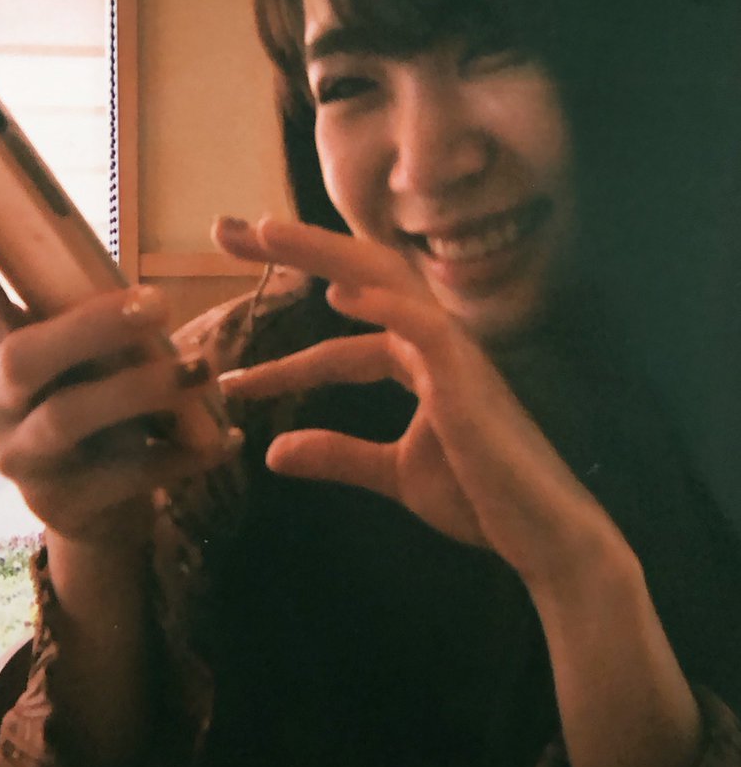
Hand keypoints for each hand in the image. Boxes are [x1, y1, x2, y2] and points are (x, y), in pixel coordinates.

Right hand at [0, 169, 237, 544]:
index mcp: (0, 349)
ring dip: (144, 388)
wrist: (104, 515)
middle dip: (90, 326)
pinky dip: (182, 454)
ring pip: (73, 416)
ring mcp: (24, 458)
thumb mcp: (88, 364)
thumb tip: (132, 262)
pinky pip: (128, 474)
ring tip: (202, 372)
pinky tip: (225, 441)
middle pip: (23, 354)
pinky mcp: (66, 503)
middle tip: (156, 304)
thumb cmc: (103, 415)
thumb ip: (91, 318)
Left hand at [214, 216, 613, 587]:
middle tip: (227, 232)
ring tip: (266, 231)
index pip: (340, 342)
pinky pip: (427, 329)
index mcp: (417, 362)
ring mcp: (453, 353)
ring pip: (385, 281)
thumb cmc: (482, 498)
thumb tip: (274, 451)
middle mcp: (432, 342)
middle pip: (357, 277)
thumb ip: (338, 455)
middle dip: (295, 251)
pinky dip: (387, 306)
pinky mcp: (469, 380)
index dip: (284, 352)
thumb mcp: (393, 474)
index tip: (228, 368)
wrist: (540, 535)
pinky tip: (341, 292)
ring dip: (325, 252)